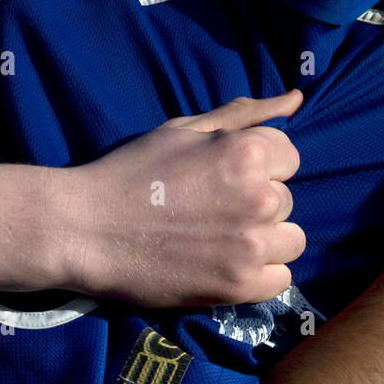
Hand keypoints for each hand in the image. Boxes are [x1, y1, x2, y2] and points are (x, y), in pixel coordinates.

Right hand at [66, 91, 305, 308]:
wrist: (86, 231)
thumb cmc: (131, 173)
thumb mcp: (183, 130)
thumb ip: (244, 115)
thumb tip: (296, 99)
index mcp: (247, 152)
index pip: (288, 158)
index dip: (257, 168)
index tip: (222, 181)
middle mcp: (258, 197)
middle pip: (286, 200)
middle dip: (257, 205)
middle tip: (211, 213)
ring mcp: (251, 245)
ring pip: (291, 241)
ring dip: (265, 242)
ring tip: (222, 242)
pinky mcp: (239, 285)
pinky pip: (280, 279)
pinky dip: (258, 276)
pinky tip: (225, 267)